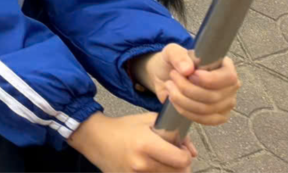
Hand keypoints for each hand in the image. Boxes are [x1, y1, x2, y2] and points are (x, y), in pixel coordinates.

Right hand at [69, 111, 194, 172]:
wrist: (95, 139)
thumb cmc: (123, 128)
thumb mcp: (146, 120)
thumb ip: (172, 131)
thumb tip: (192, 151)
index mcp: (146, 144)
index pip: (181, 160)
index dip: (185, 155)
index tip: (181, 150)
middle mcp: (142, 163)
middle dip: (180, 166)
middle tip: (174, 158)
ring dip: (169, 172)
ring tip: (161, 163)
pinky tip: (153, 168)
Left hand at [136, 45, 238, 127]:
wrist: (168, 77)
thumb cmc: (176, 62)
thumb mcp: (172, 52)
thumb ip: (178, 56)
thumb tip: (188, 69)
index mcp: (225, 66)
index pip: (228, 77)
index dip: (209, 80)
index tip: (190, 74)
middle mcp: (231, 86)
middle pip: (214, 96)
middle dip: (188, 88)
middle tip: (173, 76)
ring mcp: (227, 103)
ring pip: (207, 109)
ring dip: (183, 100)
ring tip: (170, 86)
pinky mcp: (219, 117)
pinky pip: (205, 120)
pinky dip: (186, 111)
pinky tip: (175, 100)